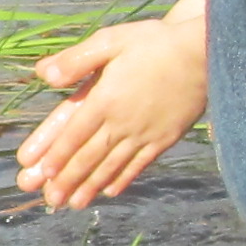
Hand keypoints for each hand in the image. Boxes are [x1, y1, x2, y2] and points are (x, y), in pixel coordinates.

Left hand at [19, 7, 206, 209]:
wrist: (204, 52)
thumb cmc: (155, 42)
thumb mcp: (111, 40)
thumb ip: (76, 60)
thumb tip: (43, 74)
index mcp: (106, 99)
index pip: (74, 133)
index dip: (56, 154)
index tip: (40, 172)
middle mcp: (123, 122)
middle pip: (89, 156)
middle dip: (67, 179)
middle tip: (50, 200)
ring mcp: (144, 134)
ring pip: (111, 166)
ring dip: (90, 186)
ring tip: (73, 204)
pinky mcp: (164, 139)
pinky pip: (139, 164)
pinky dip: (123, 179)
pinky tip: (110, 191)